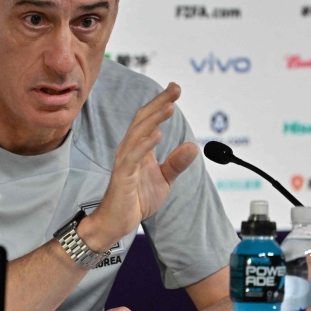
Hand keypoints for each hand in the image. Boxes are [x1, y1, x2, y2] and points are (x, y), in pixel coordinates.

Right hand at [80, 83, 196, 250]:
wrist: (117, 222)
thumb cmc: (136, 199)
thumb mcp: (164, 180)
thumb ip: (176, 163)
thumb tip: (193, 146)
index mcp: (139, 148)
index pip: (149, 119)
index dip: (161, 102)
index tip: (175, 88)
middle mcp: (130, 149)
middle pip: (143, 119)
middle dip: (160, 102)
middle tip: (176, 89)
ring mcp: (125, 161)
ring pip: (138, 134)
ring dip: (153, 119)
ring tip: (169, 107)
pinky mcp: (122, 176)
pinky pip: (133, 157)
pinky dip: (144, 145)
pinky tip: (156, 135)